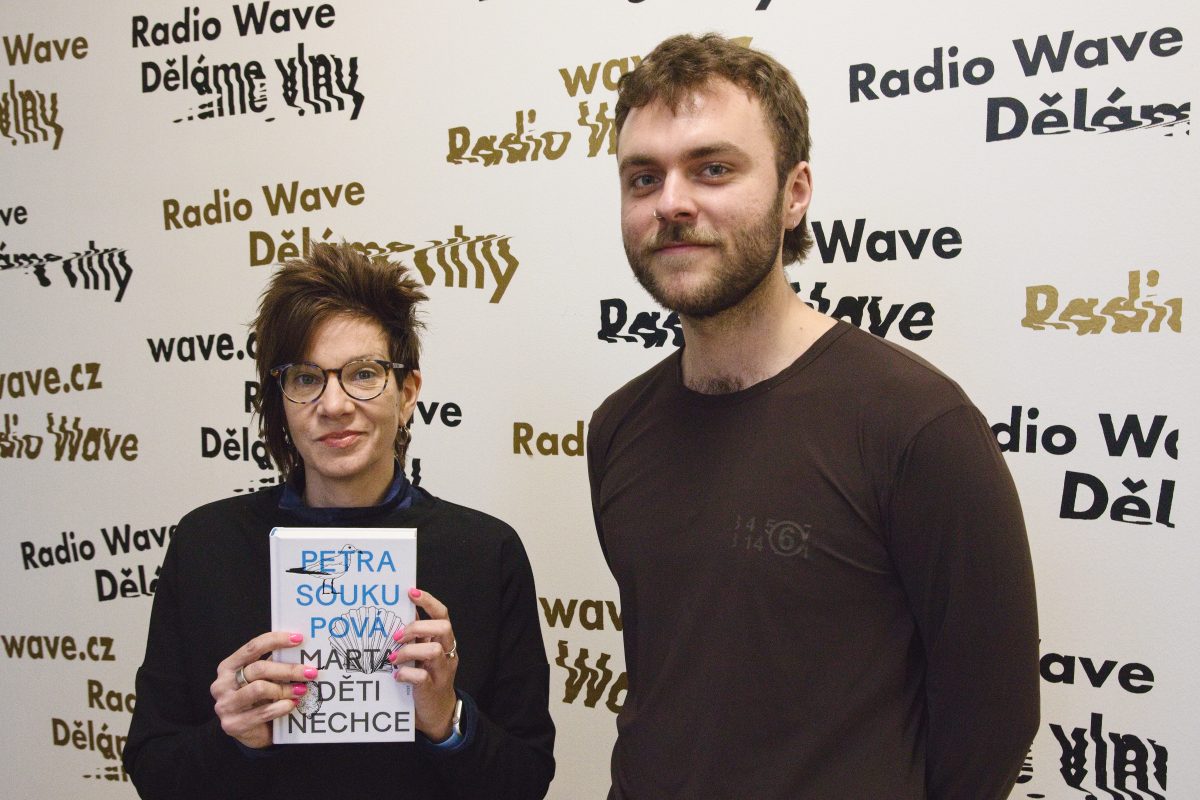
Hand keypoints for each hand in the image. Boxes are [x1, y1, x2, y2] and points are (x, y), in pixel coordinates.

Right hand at [210, 631, 316, 748]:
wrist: (249, 732)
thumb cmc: (257, 700)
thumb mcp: (262, 679)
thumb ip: (273, 664)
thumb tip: (301, 650)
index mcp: (228, 667)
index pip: (252, 647)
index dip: (276, 640)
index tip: (299, 639)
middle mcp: (222, 684)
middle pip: (259, 669)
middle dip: (288, 669)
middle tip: (310, 672)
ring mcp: (226, 705)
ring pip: (260, 689)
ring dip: (286, 689)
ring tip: (302, 690)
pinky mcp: (233, 725)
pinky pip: (263, 712)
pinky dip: (281, 707)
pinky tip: (292, 704)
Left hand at [389, 587, 458, 740]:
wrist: (437, 713)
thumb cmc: (426, 678)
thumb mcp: (423, 654)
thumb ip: (416, 636)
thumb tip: (400, 612)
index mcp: (444, 642)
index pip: (442, 615)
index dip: (428, 601)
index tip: (411, 592)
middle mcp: (447, 654)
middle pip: (443, 628)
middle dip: (418, 627)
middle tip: (398, 636)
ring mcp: (442, 672)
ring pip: (434, 650)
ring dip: (409, 651)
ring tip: (394, 658)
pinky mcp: (432, 689)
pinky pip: (422, 677)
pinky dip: (406, 674)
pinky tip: (396, 675)